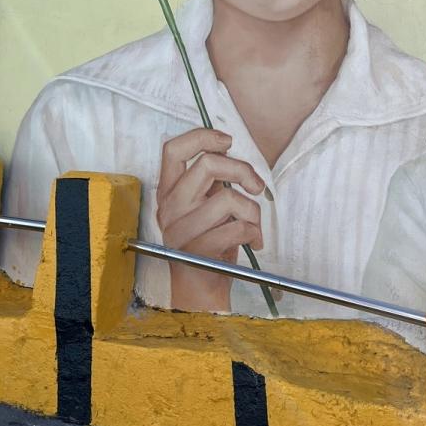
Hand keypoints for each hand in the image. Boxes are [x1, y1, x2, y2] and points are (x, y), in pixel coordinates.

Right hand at [155, 127, 265, 311]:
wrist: (200, 289)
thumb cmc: (209, 242)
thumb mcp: (204, 205)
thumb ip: (211, 180)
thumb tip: (231, 152)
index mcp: (169, 191)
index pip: (173, 149)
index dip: (203, 137)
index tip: (228, 141)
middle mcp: (169, 207)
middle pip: (208, 164)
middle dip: (243, 170)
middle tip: (256, 186)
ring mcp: (181, 230)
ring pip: (228, 198)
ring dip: (253, 211)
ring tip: (253, 224)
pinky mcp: (197, 250)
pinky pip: (238, 227)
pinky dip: (254, 232)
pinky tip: (254, 241)